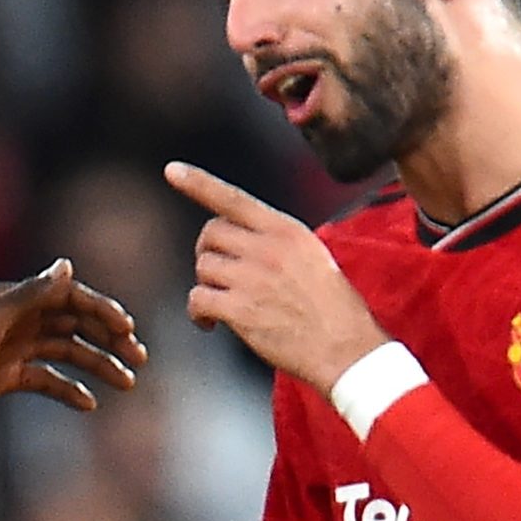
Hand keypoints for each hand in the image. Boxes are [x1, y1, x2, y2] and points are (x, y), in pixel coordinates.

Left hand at [0, 259, 146, 423]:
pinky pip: (46, 380)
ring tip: (127, 384)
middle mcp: (20, 320)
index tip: (128, 329)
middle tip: (139, 358)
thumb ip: (31, 294)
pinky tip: (89, 404)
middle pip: (75, 325)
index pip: (70, 298)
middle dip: (109, 339)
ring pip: (67, 353)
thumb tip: (67, 265)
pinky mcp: (7, 376)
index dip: (102, 310)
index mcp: (17, 300)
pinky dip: (68, 390)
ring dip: (98, 366)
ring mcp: (15, 348)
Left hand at [165, 161, 389, 391]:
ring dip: (206, 284)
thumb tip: (242, 240)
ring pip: (203, 267)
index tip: (173, 170)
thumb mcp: (313, 256)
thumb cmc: (334, 309)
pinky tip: (210, 322)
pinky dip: (197, 313)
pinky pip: (198, 299)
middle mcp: (267, 249)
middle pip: (210, 233)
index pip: (234, 198)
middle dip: (208, 252)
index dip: (198, 183)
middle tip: (220, 272)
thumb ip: (276, 241)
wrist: (347, 349)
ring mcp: (252, 279)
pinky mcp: (239, 310)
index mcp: (287, 231)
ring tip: (223, 302)